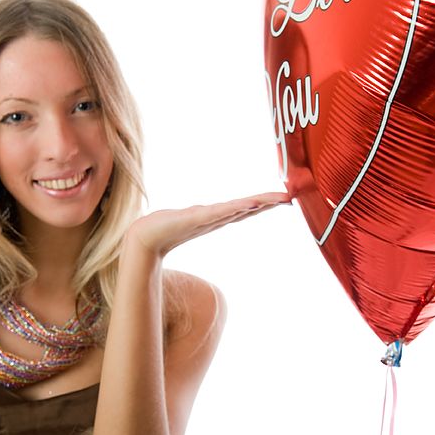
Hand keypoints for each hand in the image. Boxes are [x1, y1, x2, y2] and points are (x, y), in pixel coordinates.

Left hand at [126, 191, 290, 256]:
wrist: (146, 237)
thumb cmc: (166, 226)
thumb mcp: (190, 217)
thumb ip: (203, 214)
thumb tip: (209, 212)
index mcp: (218, 217)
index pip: (247, 208)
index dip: (265, 203)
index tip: (285, 198)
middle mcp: (217, 219)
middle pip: (248, 209)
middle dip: (268, 203)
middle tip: (288, 198)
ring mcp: (209, 219)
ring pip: (239, 210)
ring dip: (258, 204)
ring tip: (276, 199)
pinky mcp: (198, 218)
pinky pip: (221, 212)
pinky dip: (235, 208)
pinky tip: (247, 204)